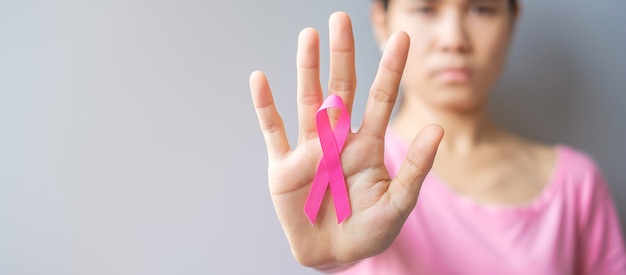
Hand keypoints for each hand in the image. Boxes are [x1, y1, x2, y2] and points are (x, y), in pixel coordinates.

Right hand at [250, 12, 442, 268]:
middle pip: (340, 89)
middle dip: (342, 56)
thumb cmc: (370, 231)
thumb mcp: (399, 203)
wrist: (334, 256)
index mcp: (367, 146)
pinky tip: (260, 79)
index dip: (390, 69)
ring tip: (308, 37)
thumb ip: (417, 167)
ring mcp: (309, 151)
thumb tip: (437, 128)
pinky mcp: (283, 168)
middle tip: (340, 20)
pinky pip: (273, 132)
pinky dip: (265, 107)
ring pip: (307, 102)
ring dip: (307, 70)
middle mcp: (337, 140)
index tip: (401, 38)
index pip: (380, 99)